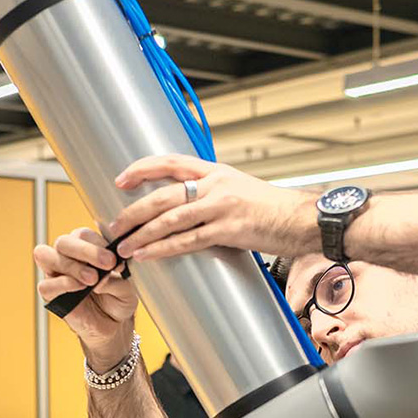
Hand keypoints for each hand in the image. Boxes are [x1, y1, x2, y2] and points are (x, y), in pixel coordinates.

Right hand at [33, 228, 138, 368]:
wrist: (113, 325)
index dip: (99, 244)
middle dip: (86, 250)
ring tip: (93, 278)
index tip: (116, 259)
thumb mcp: (127, 289)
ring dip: (71, 265)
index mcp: (86, 248)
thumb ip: (116, 280)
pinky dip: (63, 284)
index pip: (83, 235)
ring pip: (46, 256)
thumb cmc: (119, 299)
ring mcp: (54, 274)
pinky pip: (46, 285)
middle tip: (107, 263)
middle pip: (63, 242)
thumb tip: (101, 276)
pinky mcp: (49, 294)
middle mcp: (67, 257)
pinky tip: (80, 288)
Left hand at [107, 154, 317, 262]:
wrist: (304, 219)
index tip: (121, 179)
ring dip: (142, 233)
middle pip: (163, 193)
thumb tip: (192, 204)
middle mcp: (216, 185)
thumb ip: (216, 194)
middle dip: (133, 210)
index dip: (143, 169)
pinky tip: (147, 256)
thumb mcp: (242, 190)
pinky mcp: (229, 230)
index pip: (171, 162)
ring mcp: (222, 207)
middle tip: (113, 224)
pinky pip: (188, 240)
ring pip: (170, 218)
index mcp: (217, 171)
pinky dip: (163, 249)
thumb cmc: (275, 210)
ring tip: (123, 246)